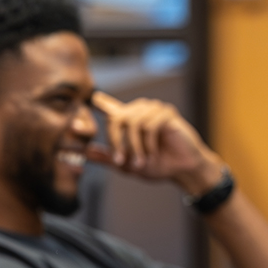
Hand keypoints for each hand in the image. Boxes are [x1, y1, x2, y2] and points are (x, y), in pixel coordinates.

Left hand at [89, 92, 223, 195]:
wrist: (181, 169)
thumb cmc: (157, 165)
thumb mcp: (127, 165)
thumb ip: (108, 158)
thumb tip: (86, 152)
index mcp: (128, 121)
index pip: (111, 107)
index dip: (101, 102)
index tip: (92, 97)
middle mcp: (139, 111)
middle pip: (115, 118)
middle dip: (116, 142)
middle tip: (121, 162)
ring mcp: (153, 110)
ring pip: (132, 123)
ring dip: (134, 147)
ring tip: (141, 162)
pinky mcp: (167, 113)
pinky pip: (148, 126)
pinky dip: (148, 144)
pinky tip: (153, 154)